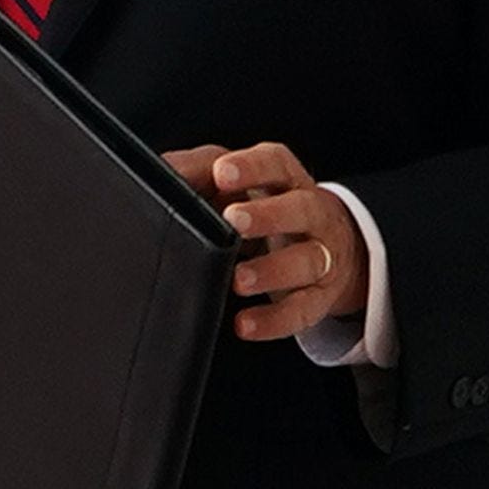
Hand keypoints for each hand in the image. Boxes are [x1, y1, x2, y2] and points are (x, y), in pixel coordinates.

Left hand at [164, 142, 370, 340]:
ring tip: (238, 280)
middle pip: (300, 209)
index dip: (251, 167)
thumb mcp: (237, 183)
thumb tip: (160, 171)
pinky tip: (246, 324)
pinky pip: (302, 309)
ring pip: (307, 261)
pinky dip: (274, 319)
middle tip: (234, 221)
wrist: (328, 243)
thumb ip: (199, 171)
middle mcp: (311, 213)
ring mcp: (321, 254)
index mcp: (286, 179)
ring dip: (272, 271)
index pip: (275, 163)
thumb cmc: (265, 206)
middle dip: (268, 216)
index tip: (222, 172)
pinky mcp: (319, 295)